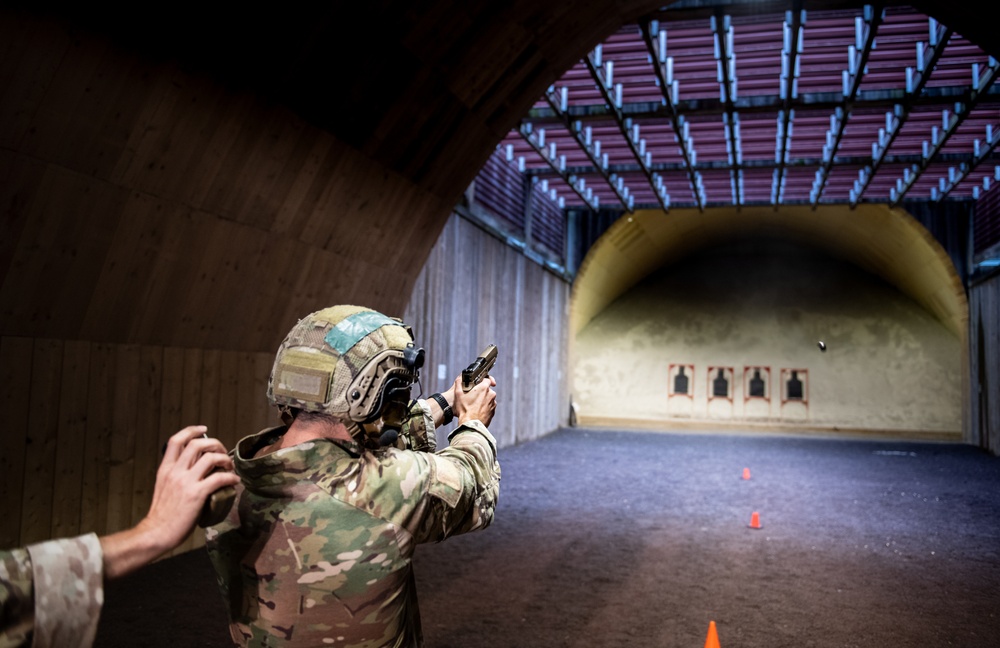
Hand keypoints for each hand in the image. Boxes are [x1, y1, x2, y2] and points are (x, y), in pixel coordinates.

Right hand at [142, 425, 239, 547]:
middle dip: (215, 444)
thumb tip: (194, 468)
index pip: (175, 440)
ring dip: (225, 459)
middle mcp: (175, 471)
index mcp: (165, 469)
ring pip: (210, 458)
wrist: (157, 533)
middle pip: (197, 444)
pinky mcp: (196, 494)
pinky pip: (219, 478)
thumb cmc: (163, 514)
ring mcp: (185, 482)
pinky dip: (231, 478)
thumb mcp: (164, 487)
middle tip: (222, 452)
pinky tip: (235, 482)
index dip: (191, 431)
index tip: (203, 430)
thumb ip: (176, 475)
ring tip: (230, 467)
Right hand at [451, 374, 496, 426]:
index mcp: (484, 388)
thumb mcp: (458, 394)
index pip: (487, 379)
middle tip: (472, 396)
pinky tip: (477, 411)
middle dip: (481, 392)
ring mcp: (493, 404)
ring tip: (474, 406)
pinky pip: (489, 407)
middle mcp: (491, 394)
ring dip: (483, 400)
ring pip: (488, 399)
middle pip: (487, 389)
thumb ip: (459, 383)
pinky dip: (484, 408)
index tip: (478, 384)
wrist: (470, 424)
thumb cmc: (464, 409)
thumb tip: (459, 378)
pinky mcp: (493, 412)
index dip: (482, 381)